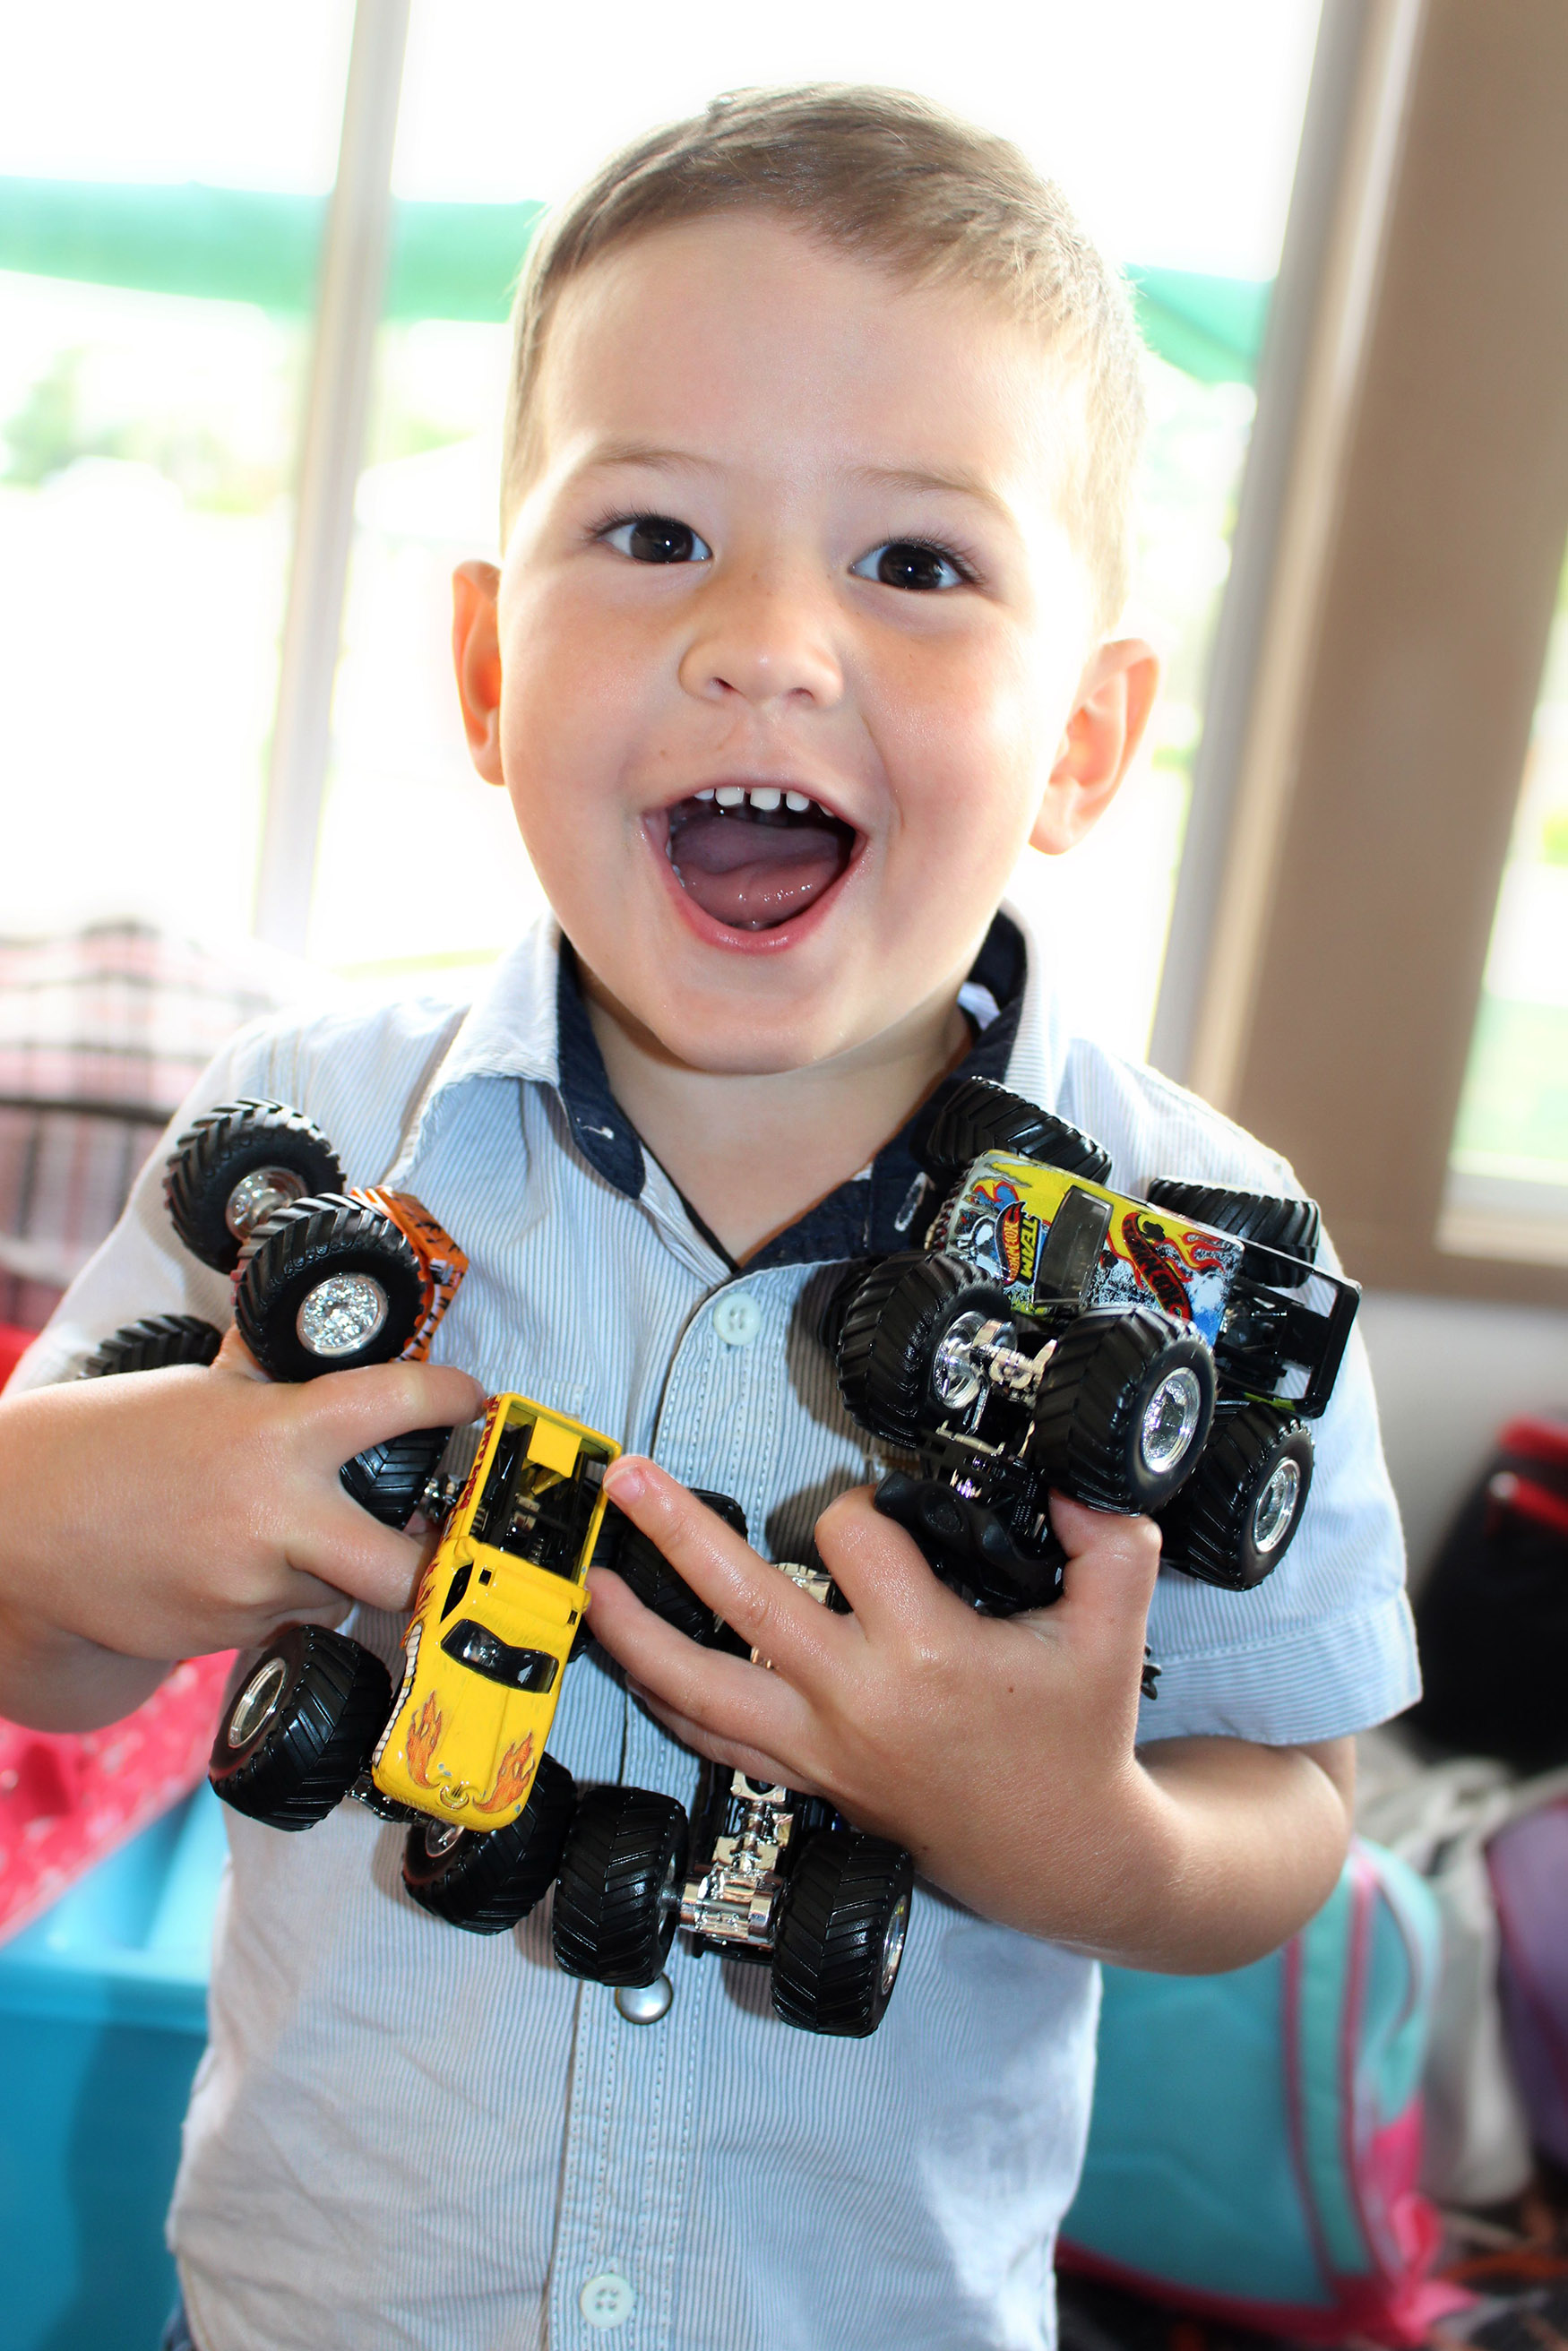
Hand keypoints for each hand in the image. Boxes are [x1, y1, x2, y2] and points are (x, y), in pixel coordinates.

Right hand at [0, 1328, 483, 1725]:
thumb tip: (328, 1328)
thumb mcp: (205, 1389)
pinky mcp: (231, 1633)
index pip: (399, 1404)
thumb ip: (274, 1374)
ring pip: (348, 1592)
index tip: (467, 1397)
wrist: (23, 1530)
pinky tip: (256, 1560)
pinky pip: (297, 1616)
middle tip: (435, 1526)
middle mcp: (278, 1515)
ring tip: (315, 1534)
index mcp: (279, 1433)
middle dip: (430, 1555)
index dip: (451, 1397)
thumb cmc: (111, 1447)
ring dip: (349, 1571)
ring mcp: (253, 1585)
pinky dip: (295, 1593)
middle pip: (407, 1564)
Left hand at [586, 1458, 1166, 1949]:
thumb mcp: (1117, 1626)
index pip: (851, 1537)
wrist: (1060, 1855)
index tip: (884, 1504)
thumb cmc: (1078, 1736)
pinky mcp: (806, 1778)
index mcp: (923, 1650)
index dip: (863, 1500)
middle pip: (738, 1599)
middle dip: (673, 1528)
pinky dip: (666, 1699)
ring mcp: (819, 1746)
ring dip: (635, 1629)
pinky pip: (713, 1739)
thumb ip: (1112, 1539)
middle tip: (623, 1476)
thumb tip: (1071, 1473)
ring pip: (697, 1687)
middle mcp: (854, 1698)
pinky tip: (633, 1658)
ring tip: (594, 1578)